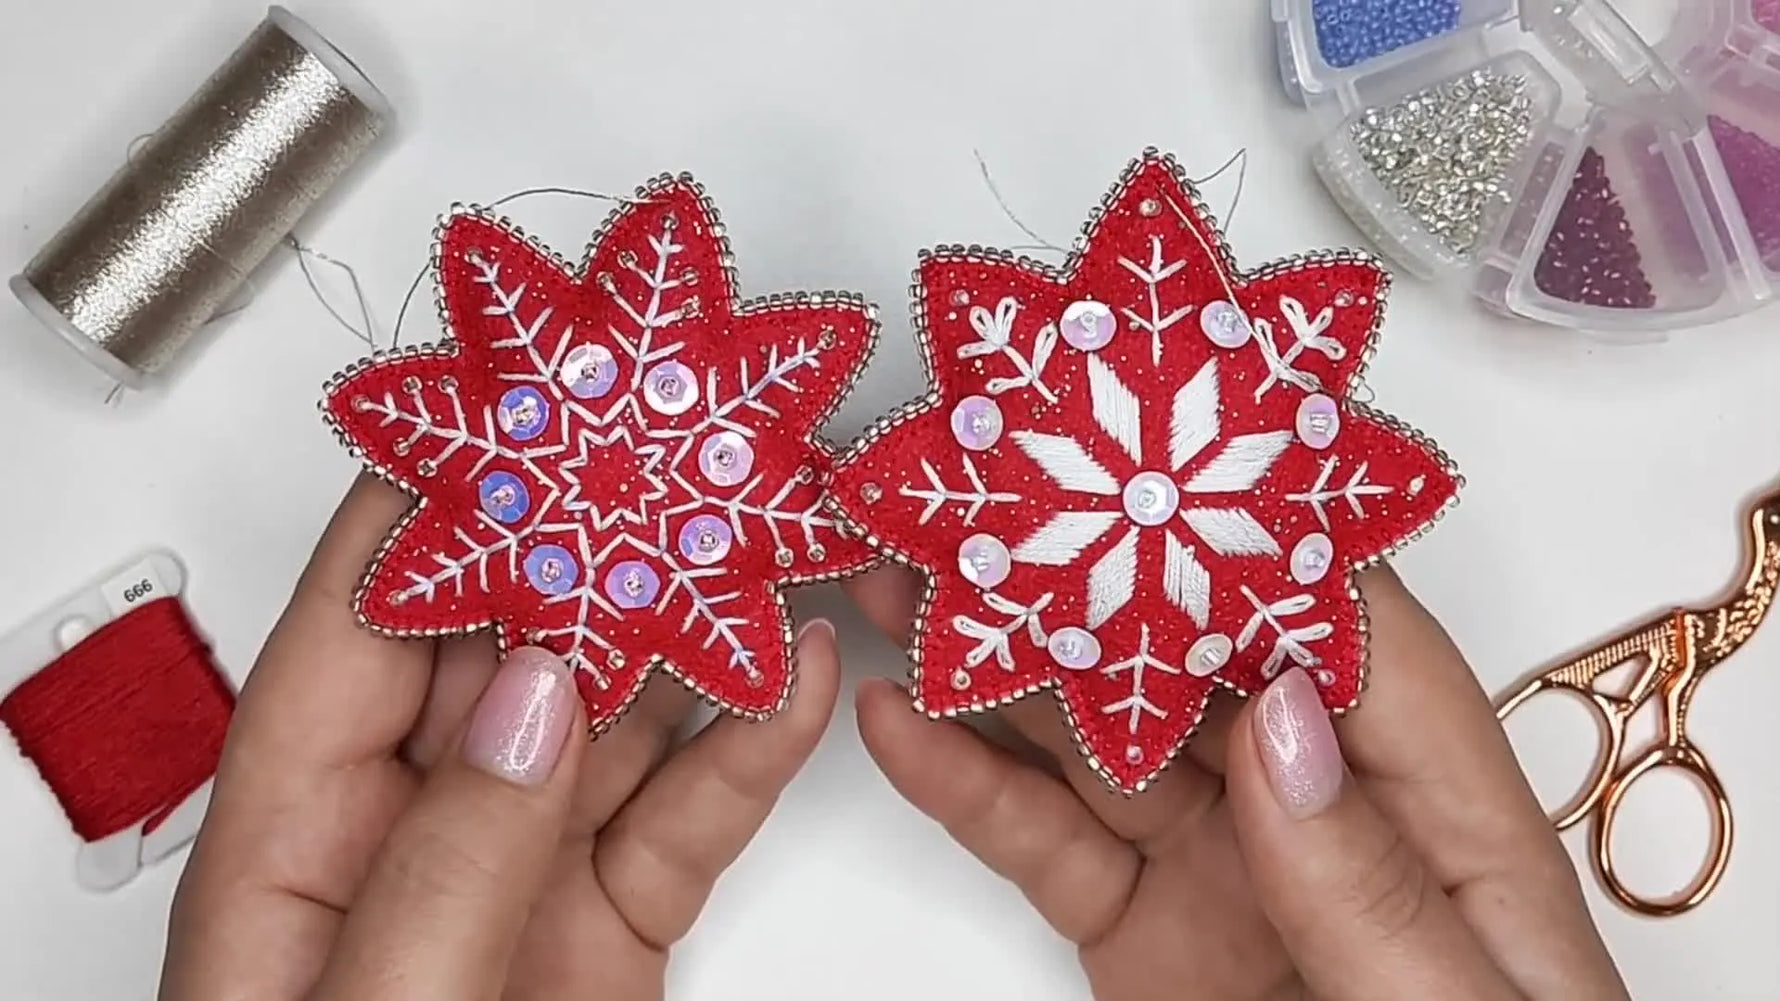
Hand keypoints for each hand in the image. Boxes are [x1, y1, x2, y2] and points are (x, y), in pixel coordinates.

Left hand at [160, 477, 839, 1000]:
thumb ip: (450, 857)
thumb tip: (525, 684)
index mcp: (292, 842)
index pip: (358, 628)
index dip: (431, 505)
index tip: (516, 401)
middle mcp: (410, 836)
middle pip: (505, 646)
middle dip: (590, 542)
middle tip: (671, 442)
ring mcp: (522, 876)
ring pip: (617, 714)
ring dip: (690, 622)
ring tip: (763, 526)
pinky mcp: (615, 925)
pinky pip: (691, 812)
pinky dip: (751, 742)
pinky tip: (799, 674)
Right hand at [850, 564, 1630, 999]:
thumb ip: (1370, 884)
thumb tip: (1286, 720)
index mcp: (1441, 810)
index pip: (1349, 630)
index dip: (1249, 536)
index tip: (1147, 463)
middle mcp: (1319, 816)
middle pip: (1194, 660)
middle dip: (1088, 575)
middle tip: (980, 502)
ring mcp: (1221, 868)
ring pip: (1095, 736)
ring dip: (997, 659)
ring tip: (900, 583)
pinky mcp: (1139, 933)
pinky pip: (1043, 844)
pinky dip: (965, 787)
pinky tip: (900, 726)